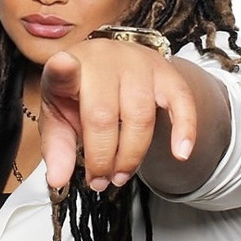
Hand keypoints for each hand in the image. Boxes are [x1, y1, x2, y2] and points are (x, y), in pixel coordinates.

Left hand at [39, 38, 198, 190]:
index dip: (63, 69)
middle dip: (103, 158)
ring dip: (131, 155)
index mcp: (68, 67)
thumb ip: (56, 148)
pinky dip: (184, 130)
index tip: (63, 66)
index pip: (62, 68)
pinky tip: (181, 153)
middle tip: (100, 181)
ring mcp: (137, 62)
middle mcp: (103, 59)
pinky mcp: (166, 71)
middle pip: (104, 114)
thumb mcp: (59, 118)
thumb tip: (57, 179)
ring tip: (120, 176)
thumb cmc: (82, 95)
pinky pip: (182, 101)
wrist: (113, 70)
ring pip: (140, 116)